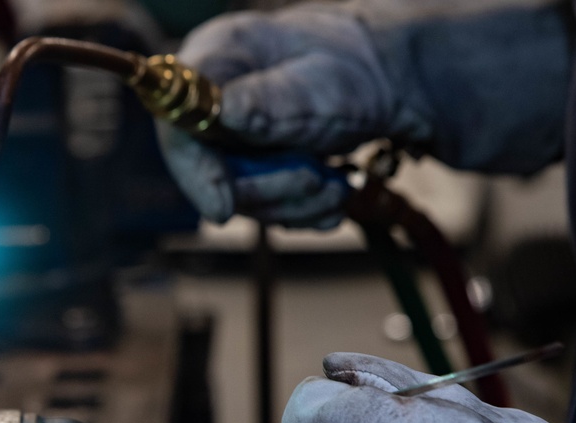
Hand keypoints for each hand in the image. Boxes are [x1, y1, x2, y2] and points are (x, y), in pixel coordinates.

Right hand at [158, 2, 570, 227]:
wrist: (397, 83)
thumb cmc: (360, 69)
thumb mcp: (320, 83)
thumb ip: (270, 100)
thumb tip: (223, 110)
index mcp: (216, 60)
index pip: (178, 124)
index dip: (196, 172)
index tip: (224, 208)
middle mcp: (214, 101)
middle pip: (209, 171)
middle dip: (267, 190)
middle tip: (318, 182)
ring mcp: (233, 137)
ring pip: (241, 198)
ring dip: (293, 203)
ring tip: (336, 184)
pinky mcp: (254, 166)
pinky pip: (266, 206)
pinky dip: (303, 210)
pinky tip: (333, 194)